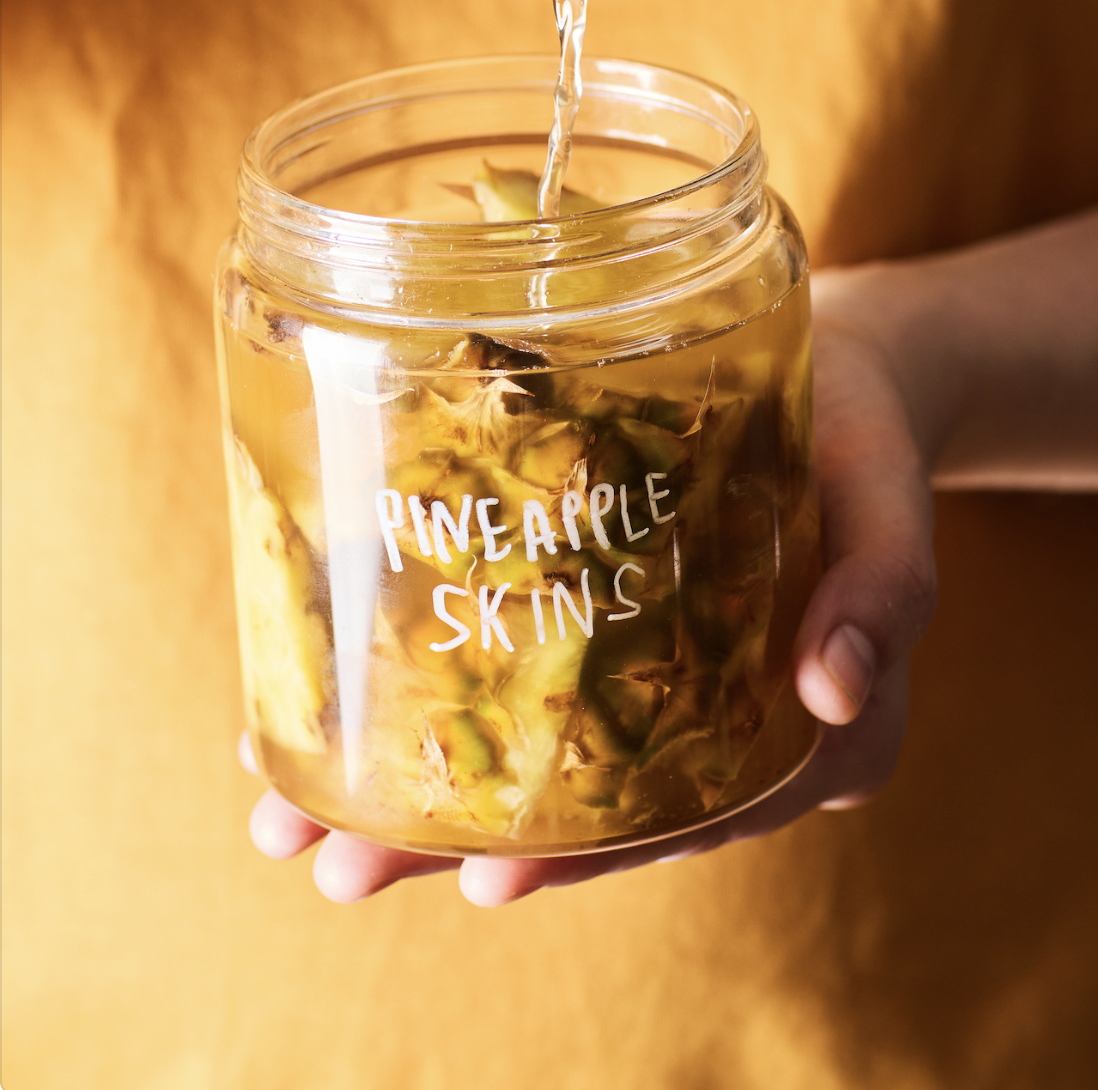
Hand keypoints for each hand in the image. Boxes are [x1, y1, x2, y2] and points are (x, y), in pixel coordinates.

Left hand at [243, 268, 938, 905]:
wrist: (826, 367)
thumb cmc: (863, 438)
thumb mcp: (890, 501)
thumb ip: (882, 590)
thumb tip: (834, 690)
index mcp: (790, 733)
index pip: (685, 817)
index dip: (591, 856)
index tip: (492, 876)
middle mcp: (705, 723)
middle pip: (583, 812)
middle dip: (455, 843)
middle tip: (345, 869)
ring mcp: (642, 671)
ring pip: (529, 757)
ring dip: (410, 794)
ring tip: (292, 817)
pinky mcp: (592, 610)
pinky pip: (510, 670)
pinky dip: (421, 694)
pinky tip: (327, 705)